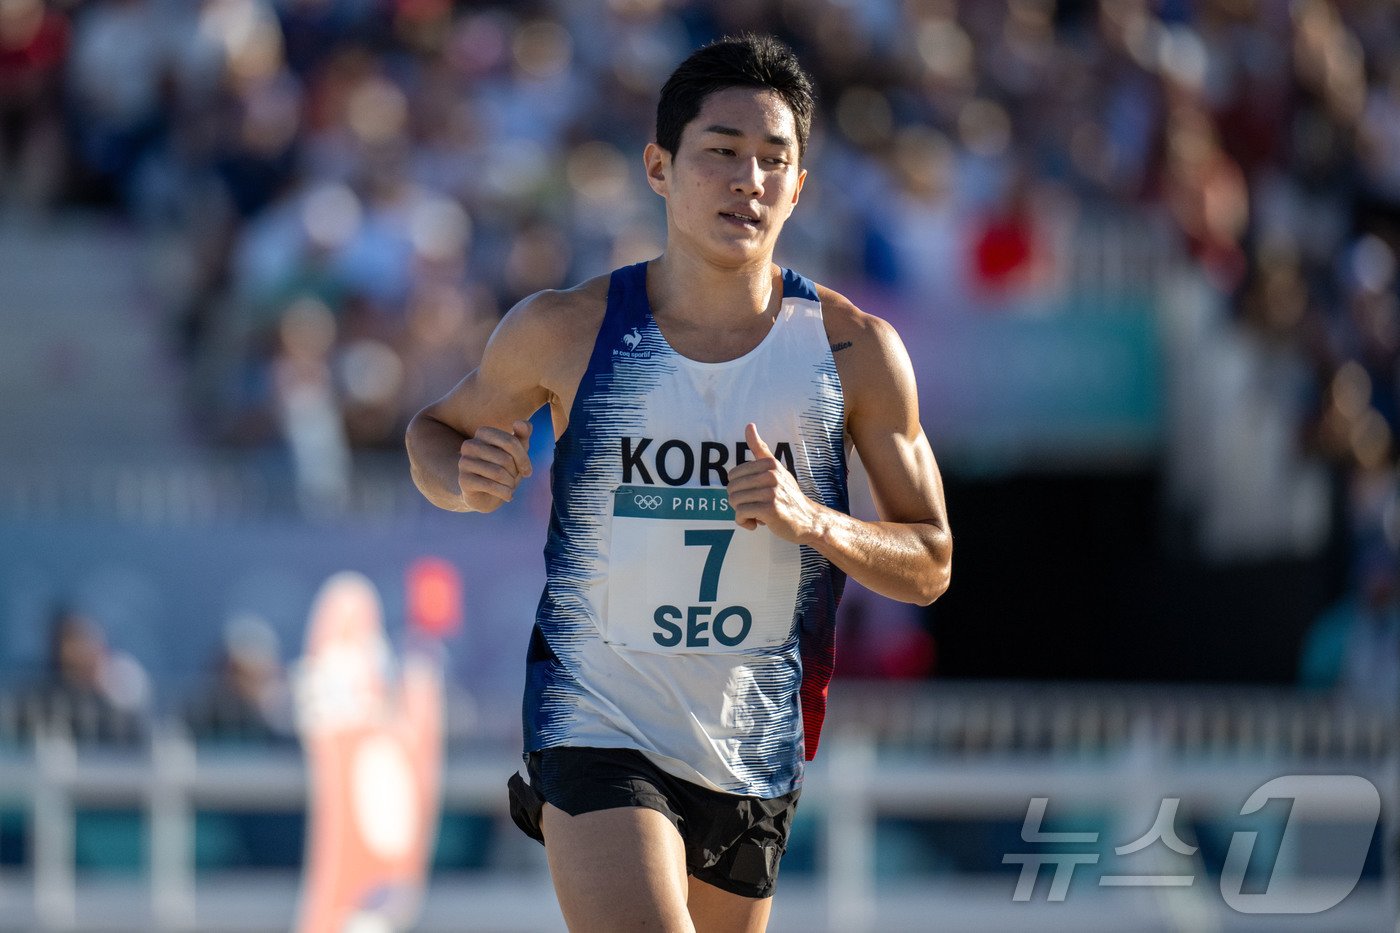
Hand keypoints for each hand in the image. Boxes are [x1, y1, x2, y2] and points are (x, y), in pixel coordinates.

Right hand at [457, 419, 532, 511]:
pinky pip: (490, 486)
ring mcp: (464, 462)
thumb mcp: (516, 451)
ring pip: (498, 473)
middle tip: (514, 479)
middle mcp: (470, 445)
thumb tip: (521, 423)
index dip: (523, 459)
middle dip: (515, 473)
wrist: (486, 493)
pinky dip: (504, 493)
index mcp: (483, 433)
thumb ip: (522, 434)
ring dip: (510, 484)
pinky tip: (508, 496)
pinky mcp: (463, 480)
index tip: (527, 471)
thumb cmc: (504, 468)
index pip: (510, 442)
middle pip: (505, 459)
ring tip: (510, 487)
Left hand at [726, 423, 818, 542]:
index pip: (733, 475)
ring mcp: (771, 492)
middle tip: (753, 506)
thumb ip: (760, 448)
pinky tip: (755, 524)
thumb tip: (749, 425)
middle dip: (738, 501)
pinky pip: (741, 514)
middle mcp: (771, 474)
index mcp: (769, 463)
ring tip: (755, 515)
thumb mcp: (776, 468)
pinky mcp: (770, 509)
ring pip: (734, 501)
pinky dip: (744, 522)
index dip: (738, 488)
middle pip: (731, 488)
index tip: (752, 494)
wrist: (807, 519)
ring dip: (741, 513)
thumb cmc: (787, 494)